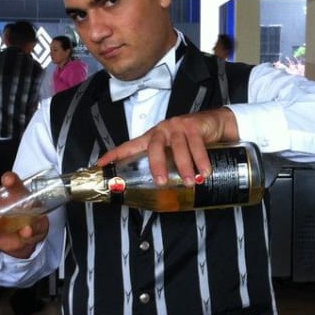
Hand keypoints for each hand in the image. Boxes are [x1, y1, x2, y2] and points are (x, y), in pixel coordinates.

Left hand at [96, 107, 237, 185]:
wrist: (214, 123)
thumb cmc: (189, 141)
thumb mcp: (173, 151)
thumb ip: (166, 164)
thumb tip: (159, 191)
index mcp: (151, 138)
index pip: (130, 146)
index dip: (115, 155)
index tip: (101, 164)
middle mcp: (161, 131)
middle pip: (154, 147)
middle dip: (157, 165)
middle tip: (161, 182)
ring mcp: (177, 127)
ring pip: (178, 148)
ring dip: (184, 167)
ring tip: (189, 182)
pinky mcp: (193, 126)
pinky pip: (196, 145)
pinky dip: (201, 160)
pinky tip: (204, 172)